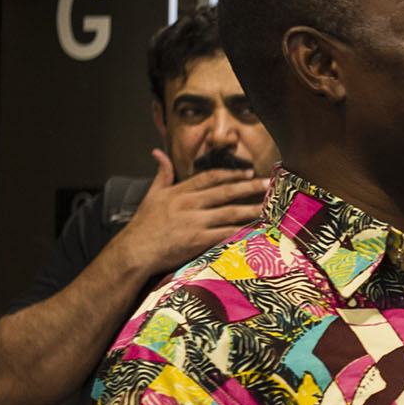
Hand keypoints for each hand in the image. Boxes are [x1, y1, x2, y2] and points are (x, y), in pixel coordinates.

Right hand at [114, 149, 269, 275]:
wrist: (134, 252)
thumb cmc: (143, 225)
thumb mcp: (151, 194)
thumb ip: (162, 173)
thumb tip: (158, 152)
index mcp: (179, 192)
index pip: (210, 177)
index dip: (231, 174)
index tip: (248, 172)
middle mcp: (189, 204)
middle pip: (225, 192)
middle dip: (249, 187)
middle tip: (268, 183)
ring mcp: (194, 222)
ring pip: (230, 212)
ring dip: (251, 208)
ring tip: (269, 206)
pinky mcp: (198, 240)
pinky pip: (225, 233)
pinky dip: (241, 230)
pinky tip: (255, 228)